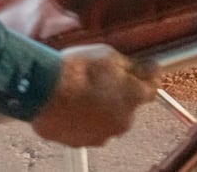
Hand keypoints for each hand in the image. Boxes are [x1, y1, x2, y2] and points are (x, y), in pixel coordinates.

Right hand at [30, 44, 157, 147]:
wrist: (45, 89)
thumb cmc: (75, 71)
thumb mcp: (109, 55)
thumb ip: (131, 65)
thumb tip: (148, 67)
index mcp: (133, 98)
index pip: (151, 89)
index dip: (147, 78)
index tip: (144, 71)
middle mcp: (122, 121)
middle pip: (126, 107)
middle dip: (117, 94)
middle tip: (99, 79)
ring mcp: (101, 134)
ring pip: (105, 120)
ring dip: (98, 108)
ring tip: (79, 91)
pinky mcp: (79, 141)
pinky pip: (84, 128)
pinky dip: (80, 118)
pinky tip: (69, 103)